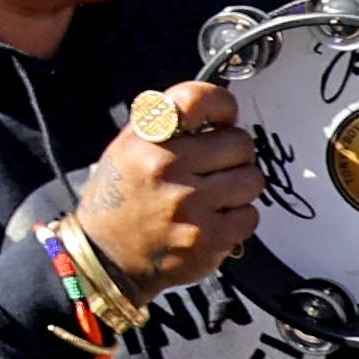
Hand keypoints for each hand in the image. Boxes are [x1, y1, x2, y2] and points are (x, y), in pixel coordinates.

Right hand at [71, 80, 259, 295]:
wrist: (106, 258)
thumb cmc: (121, 199)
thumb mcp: (127, 150)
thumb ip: (169, 128)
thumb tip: (223, 116)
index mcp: (144, 140)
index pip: (196, 100)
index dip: (221, 106)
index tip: (223, 119)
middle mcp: (165, 167)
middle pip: (240, 143)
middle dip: (233, 155)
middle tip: (215, 168)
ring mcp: (190, 204)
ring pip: (252, 180)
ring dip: (238, 188)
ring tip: (213, 197)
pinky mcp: (209, 237)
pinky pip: (250, 216)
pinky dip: (236, 219)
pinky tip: (211, 221)